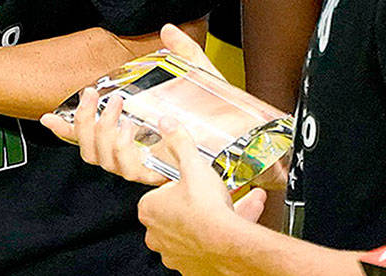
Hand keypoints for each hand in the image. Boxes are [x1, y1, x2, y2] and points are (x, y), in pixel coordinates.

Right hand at [39, 24, 225, 181]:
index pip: (96, 135)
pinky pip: (127, 167)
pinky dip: (120, 146)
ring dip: (99, 130)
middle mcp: (141, 151)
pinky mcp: (162, 172)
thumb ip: (184, 51)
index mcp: (142, 131)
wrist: (254, 139)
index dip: (68, 129)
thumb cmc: (229, 114)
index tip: (48, 117)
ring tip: (113, 105)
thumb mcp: (203, 74)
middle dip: (80, 121)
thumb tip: (167, 28)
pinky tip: (126, 129)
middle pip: (90, 150)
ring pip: (103, 159)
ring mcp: (150, 164)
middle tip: (89, 94)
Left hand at [137, 119, 266, 275]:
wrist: (228, 243)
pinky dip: (217, 237)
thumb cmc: (206, 208)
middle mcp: (156, 235)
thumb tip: (167, 124)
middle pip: (174, 213)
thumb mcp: (193, 165)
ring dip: (208, 220)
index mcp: (150, 209)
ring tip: (231, 207)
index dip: (175, 186)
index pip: (157, 194)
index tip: (188, 182)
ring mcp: (173, 253)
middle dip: (193, 203)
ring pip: (191, 231)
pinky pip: (204, 248)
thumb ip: (179, 143)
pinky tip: (236, 224)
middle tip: (209, 196)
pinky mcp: (192, 266)